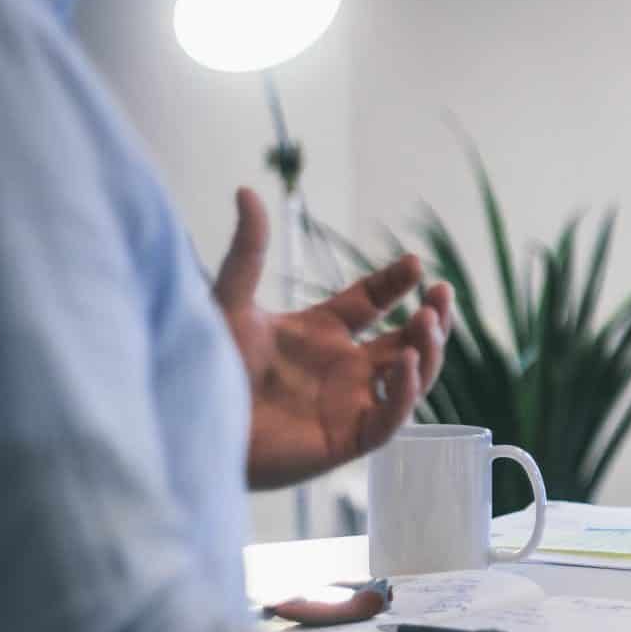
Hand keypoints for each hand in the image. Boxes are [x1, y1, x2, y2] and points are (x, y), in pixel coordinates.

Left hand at [213, 187, 454, 489]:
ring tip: (429, 321)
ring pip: (412, 378)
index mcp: (320, 334)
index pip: (372, 303)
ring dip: (427, 351)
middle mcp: (343, 369)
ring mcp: (350, 405)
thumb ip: (247, 251)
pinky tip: (405, 361)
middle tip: (441, 295)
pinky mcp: (348, 441)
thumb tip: (247, 190)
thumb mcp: (231, 301)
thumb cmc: (206, 367)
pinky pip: (391, 418)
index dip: (396, 283)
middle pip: (407, 341)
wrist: (189, 422)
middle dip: (432, 318)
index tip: (415, 264)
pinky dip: (405, 391)